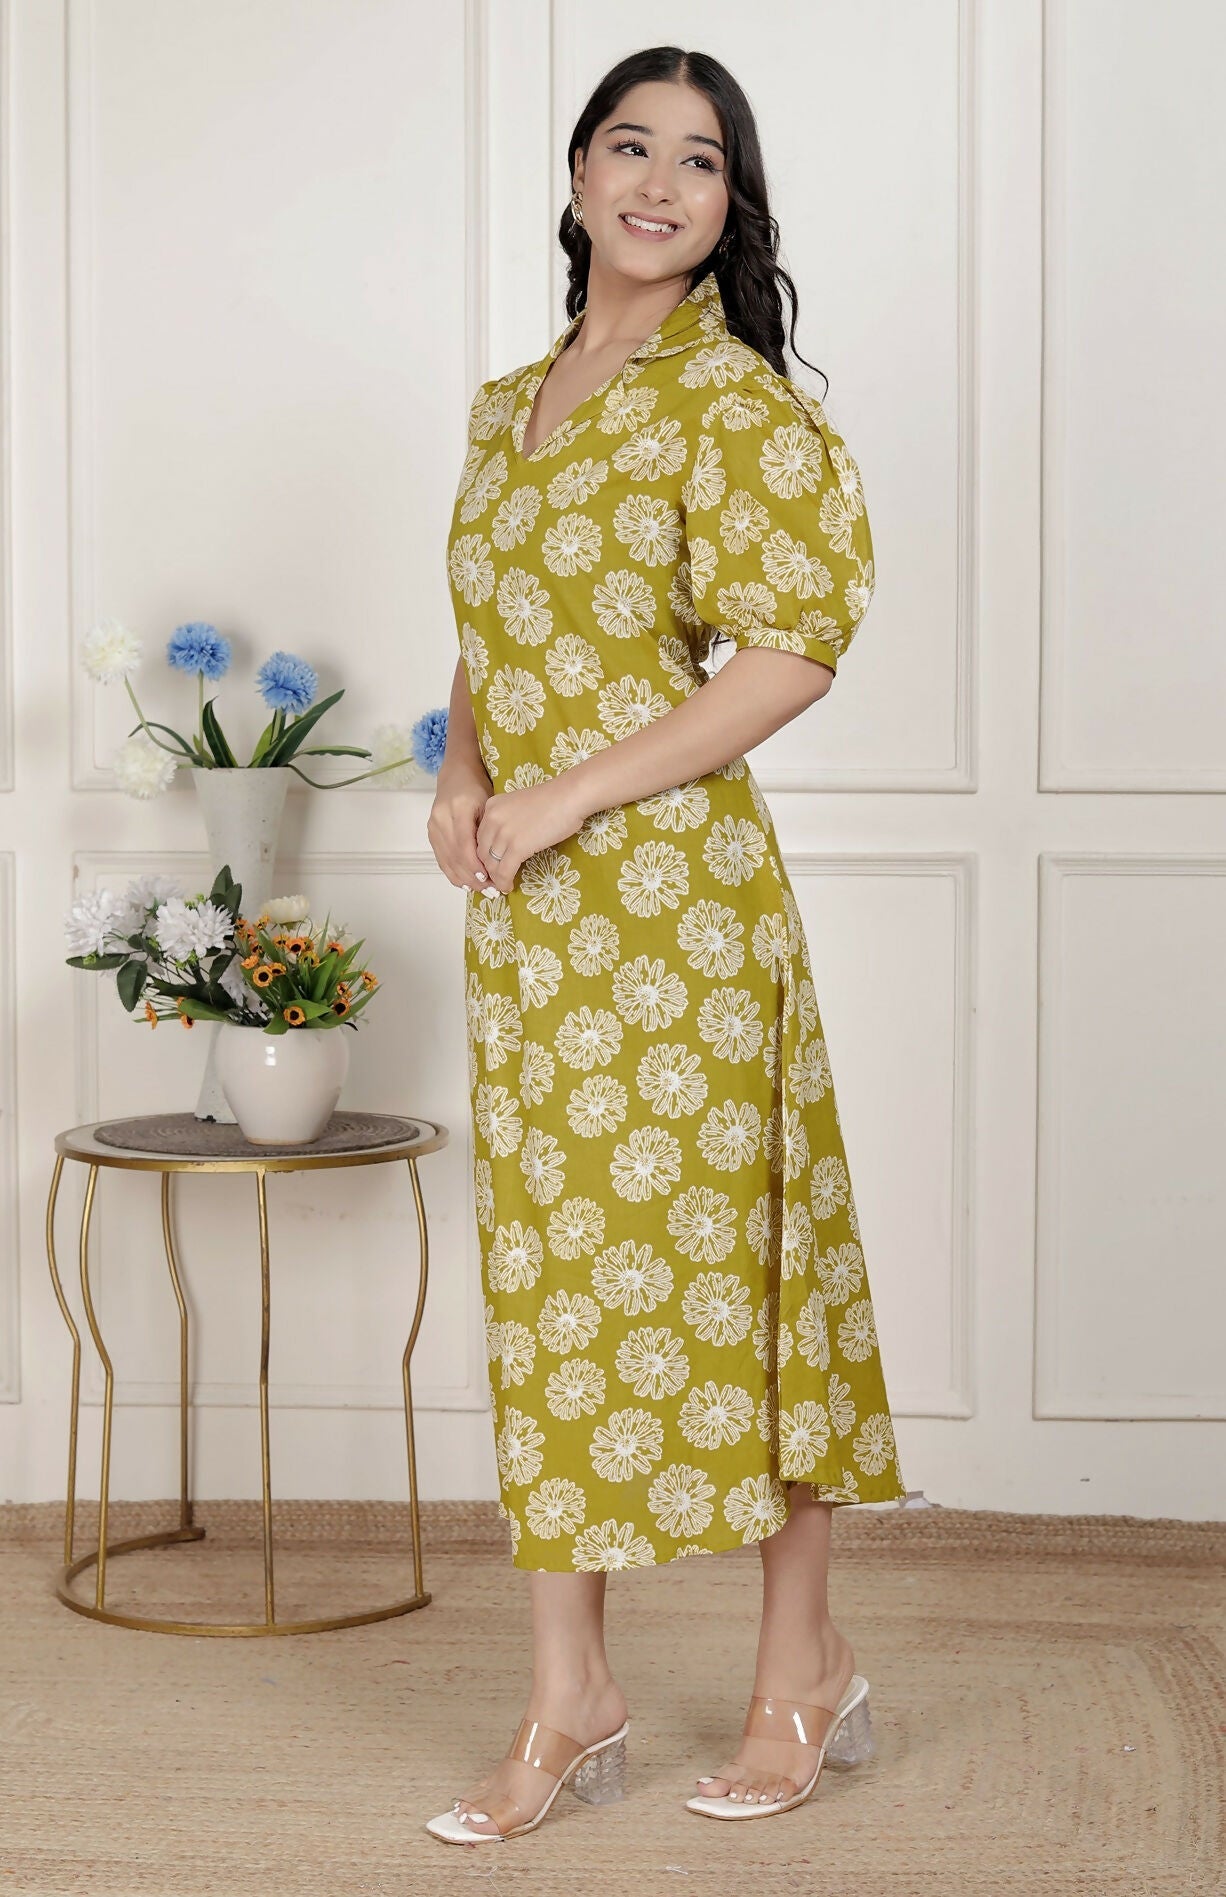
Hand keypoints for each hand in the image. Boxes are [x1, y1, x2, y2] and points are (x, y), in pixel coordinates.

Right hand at [427, 763, 493, 890]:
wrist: (456, 775)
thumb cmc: (478, 788)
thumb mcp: (489, 804)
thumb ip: (488, 831)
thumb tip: (496, 862)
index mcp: (458, 809)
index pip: (465, 846)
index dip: (477, 866)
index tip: (492, 879)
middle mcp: (441, 819)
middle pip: (455, 857)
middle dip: (473, 877)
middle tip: (491, 890)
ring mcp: (433, 827)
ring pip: (447, 861)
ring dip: (464, 879)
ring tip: (482, 890)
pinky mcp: (431, 833)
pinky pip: (441, 859)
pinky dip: (454, 873)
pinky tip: (467, 883)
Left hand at [474, 777, 588, 892]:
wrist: (570, 796)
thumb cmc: (553, 799)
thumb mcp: (519, 805)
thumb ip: (507, 820)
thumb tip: (506, 844)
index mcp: (491, 806)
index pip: (479, 837)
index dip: (484, 855)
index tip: (492, 865)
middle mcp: (492, 818)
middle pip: (481, 852)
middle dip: (487, 869)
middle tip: (496, 879)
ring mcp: (504, 833)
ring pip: (491, 864)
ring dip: (496, 879)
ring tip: (503, 885)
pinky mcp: (518, 847)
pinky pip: (504, 871)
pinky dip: (504, 882)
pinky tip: (509, 887)